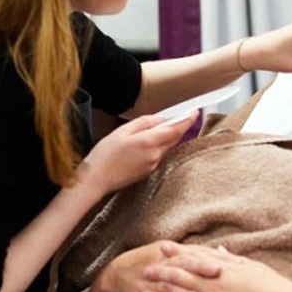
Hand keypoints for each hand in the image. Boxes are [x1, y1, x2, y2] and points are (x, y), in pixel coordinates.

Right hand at [77, 112, 198, 194]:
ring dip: (167, 136)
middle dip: (179, 127)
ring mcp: (153, 165)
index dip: (187, 120)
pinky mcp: (149, 171)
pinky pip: (159, 154)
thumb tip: (160, 119)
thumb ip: (144, 122)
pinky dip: (158, 146)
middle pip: (174, 138)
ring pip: (167, 146)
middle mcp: (155, 155)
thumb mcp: (122, 130)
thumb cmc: (105, 154)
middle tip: (179, 116)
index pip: (176, 129)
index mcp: (149, 142)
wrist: (97, 179)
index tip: (194, 112)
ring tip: (155, 129)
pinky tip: (146, 143)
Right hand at [97, 241, 219, 291]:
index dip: (211, 256)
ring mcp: (150, 282)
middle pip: (181, 265)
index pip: (193, 252)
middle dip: (199, 269)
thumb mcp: (167, 251)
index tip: (230, 261)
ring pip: (169, 288)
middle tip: (218, 273)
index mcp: (168, 251)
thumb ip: (193, 253)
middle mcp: (159, 264)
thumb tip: (221, 252)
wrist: (116, 274)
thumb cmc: (149, 261)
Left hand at [141, 246, 291, 291]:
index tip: (162, 247)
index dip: (177, 252)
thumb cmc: (272, 285)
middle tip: (146, 269)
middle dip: (162, 272)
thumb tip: (219, 250)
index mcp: (222, 268)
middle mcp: (214, 284)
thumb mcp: (251, 266)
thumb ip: (231, 259)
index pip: (194, 257)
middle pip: (181, 276)